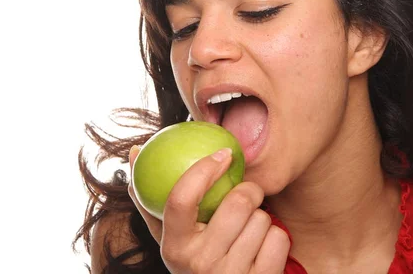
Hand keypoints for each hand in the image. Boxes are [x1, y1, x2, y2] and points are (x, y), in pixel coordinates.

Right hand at [128, 146, 290, 272]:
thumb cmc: (195, 260)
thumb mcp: (170, 237)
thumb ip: (150, 198)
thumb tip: (133, 151)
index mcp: (174, 248)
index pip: (181, 198)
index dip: (203, 169)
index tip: (224, 154)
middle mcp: (200, 265)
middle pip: (238, 202)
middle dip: (249, 190)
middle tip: (247, 192)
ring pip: (263, 219)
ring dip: (261, 218)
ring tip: (248, 229)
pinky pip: (279, 238)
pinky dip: (275, 237)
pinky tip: (262, 247)